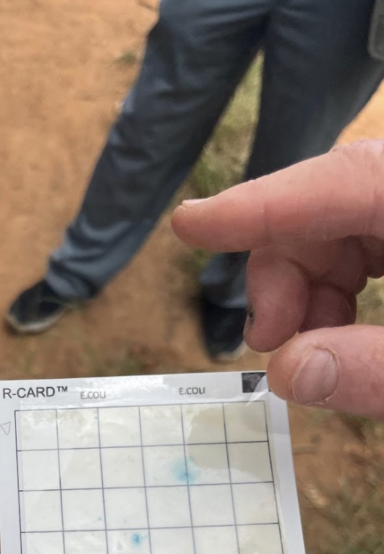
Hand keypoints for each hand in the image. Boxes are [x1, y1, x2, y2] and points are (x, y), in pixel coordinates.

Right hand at [172, 140, 383, 418]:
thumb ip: (375, 369)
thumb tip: (290, 374)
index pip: (346, 179)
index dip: (263, 205)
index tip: (189, 224)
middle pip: (331, 204)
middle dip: (285, 271)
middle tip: (266, 341)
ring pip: (343, 229)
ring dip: (307, 289)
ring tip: (303, 350)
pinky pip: (367, 245)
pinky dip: (337, 290)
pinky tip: (330, 331)